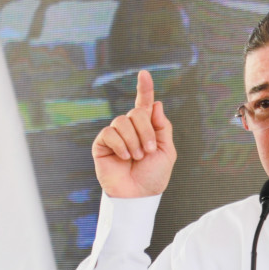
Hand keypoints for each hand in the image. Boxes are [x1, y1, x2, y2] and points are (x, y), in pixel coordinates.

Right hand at [91, 70, 176, 197]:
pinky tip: (124, 156)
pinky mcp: (102, 144)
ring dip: (134, 140)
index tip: (144, 73)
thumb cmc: (153, 176)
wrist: (138, 195)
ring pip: (123, 121)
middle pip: (136, 112)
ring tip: (136, 157)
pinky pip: (110, 132)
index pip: (145, 103)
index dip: (144, 88)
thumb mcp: (166, 151)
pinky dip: (120, 144)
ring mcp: (115, 135)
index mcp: (147, 128)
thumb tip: (156, 103)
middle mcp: (130, 128)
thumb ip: (162, 127)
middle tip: (148, 151)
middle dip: (146, 130)